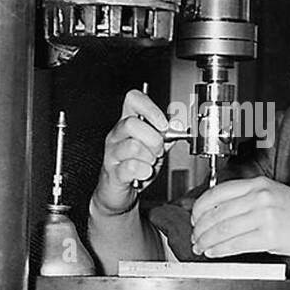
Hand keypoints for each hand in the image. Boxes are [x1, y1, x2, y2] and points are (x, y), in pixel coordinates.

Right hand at [93, 88, 177, 215]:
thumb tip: (178, 125)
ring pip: (133, 147)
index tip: (163, 124)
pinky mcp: (113, 172)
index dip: (151, 109)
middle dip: (153, 139)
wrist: (118, 190)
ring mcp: (112, 153)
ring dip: (149, 157)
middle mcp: (117, 135)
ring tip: (150, 163)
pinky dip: (144, 171)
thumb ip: (166, 135)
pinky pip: (131, 167)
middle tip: (158, 150)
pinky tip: (144, 173)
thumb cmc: (135, 165)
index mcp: (127, 123)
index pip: (133, 99)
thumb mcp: (153, 147)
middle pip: (131, 123)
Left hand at [190, 177, 289, 259]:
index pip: (217, 193)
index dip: (199, 208)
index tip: (194, 217)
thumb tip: (218, 213)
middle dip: (199, 228)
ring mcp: (265, 216)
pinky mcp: (270, 236)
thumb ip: (246, 200)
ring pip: (223, 229)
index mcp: (259, 184)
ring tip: (200, 246)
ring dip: (206, 241)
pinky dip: (220, 250)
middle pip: (217, 213)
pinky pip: (236, 244)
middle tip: (194, 236)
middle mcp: (260, 197)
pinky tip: (214, 252)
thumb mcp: (273, 195)